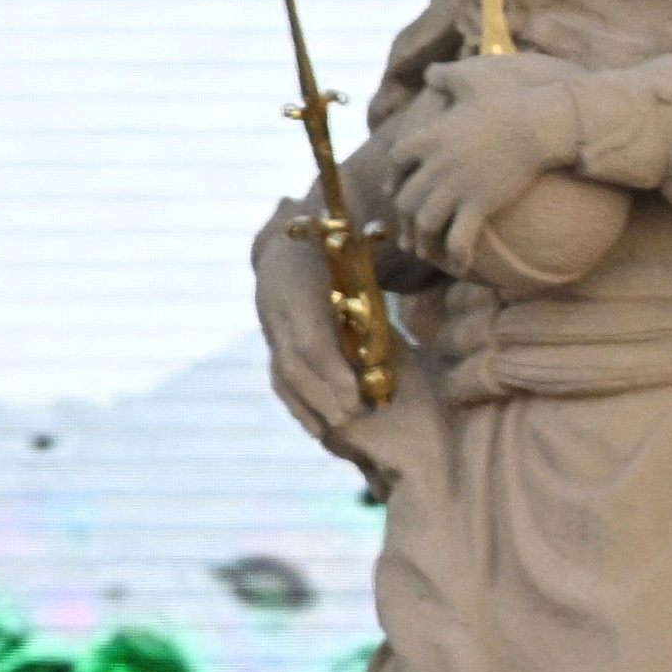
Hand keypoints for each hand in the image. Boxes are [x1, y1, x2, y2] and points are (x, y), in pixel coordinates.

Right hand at [251, 201, 363, 438]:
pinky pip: (279, 376)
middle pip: (294, 364)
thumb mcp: (357, 250)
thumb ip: (377, 274)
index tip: (357, 400)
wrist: (292, 237)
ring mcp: (268, 324)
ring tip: (339, 434)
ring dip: (309, 406)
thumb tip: (403, 296)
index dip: (332, 374)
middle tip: (356, 422)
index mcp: (297, 284)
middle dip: (324, 397)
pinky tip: (319, 427)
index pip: (310, 341)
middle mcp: (275, 308)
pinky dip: (298, 403)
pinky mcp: (271, 338)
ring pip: (283, 373)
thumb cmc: (339, 243)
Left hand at [386, 55, 582, 272]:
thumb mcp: (473, 79)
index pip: (397, 163)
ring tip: (427, 254)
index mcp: (428, 138)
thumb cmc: (511, 99)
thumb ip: (447, 76)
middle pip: (406, 200)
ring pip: (425, 223)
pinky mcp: (479, 204)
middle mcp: (434, 166)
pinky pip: (459, 238)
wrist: (540, 124)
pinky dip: (455, 255)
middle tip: (408, 231)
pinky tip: (460, 266)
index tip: (395, 191)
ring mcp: (455, 188)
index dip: (393, 179)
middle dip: (404, 219)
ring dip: (422, 242)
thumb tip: (432, 70)